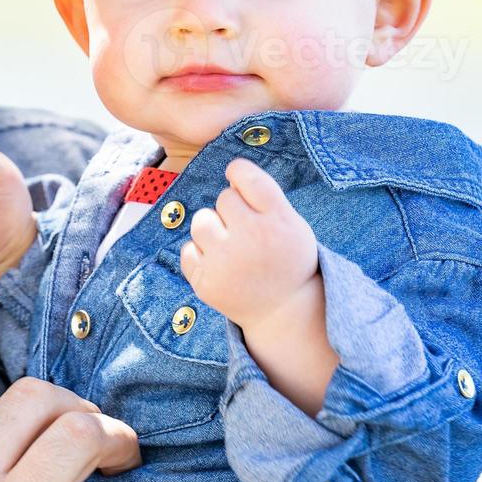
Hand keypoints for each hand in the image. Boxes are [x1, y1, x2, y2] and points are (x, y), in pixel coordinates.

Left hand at [178, 157, 319, 331]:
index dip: (238, 172)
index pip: (246, 176)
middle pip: (224, 198)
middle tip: (247, 232)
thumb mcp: (292, 224)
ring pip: (201, 221)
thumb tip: (231, 170)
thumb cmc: (285, 259)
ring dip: (212, 229)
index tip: (236, 176)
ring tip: (231, 248)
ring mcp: (227, 262)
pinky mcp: (206, 282)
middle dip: (232, 210)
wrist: (283, 311)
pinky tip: (221, 267)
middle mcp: (253, 238)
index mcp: (279, 220)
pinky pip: (189, 250)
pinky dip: (201, 257)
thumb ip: (265, 197)